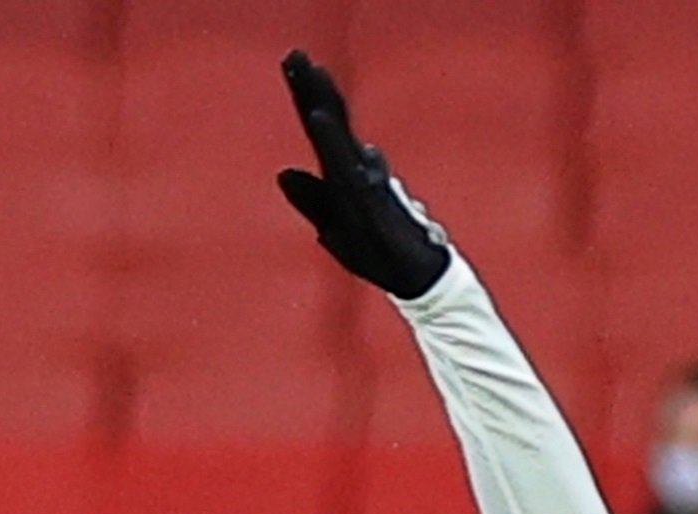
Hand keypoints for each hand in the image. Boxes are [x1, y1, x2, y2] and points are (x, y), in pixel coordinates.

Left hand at [276, 50, 453, 300]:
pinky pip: (345, 163)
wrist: (414, 275)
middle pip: (329, 121)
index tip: (292, 62)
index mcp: (342, 175)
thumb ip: (311, 200)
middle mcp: (354, 171)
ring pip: (338, 135)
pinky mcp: (370, 198)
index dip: (307, 95)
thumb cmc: (377, 252)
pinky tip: (319, 117)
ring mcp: (363, 181)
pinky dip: (331, 139)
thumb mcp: (333, 229)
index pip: (320, 129)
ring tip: (308, 70)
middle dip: (311, 87)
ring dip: (322, 101)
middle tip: (293, 53)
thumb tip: (283, 172)